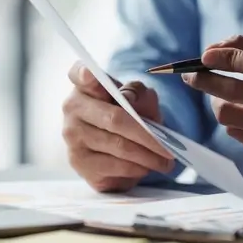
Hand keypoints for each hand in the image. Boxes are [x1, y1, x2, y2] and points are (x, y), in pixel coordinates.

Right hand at [62, 63, 174, 191]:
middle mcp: (72, 108)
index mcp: (84, 85)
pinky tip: (147, 167)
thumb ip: (138, 93)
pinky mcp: (79, 163)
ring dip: (147, 157)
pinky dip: (137, 169)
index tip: (90, 73)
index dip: (84, 74)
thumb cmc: (129, 114)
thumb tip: (130, 100)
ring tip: (165, 161)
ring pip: (118, 147)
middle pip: (115, 119)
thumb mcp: (139, 97)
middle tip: (170, 147)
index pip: (79, 74)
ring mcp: (72, 137)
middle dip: (147, 135)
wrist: (120, 146)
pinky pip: (115, 167)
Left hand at [181, 35, 242, 157]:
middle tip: (191, 74)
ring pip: (227, 114)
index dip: (226, 59)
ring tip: (218, 94)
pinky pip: (234, 131)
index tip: (205, 56)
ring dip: (216, 101)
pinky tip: (241, 111)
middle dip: (205, 80)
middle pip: (233, 93)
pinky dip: (231, 117)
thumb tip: (209, 52)